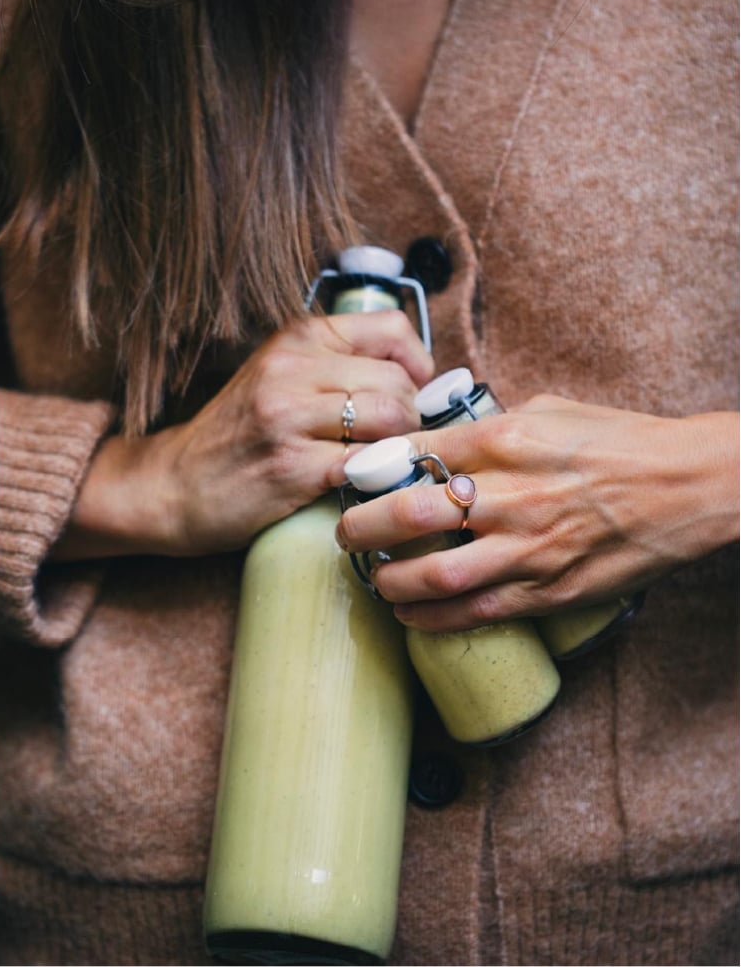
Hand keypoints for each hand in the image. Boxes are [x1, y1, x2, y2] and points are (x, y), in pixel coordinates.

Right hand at [51, 310, 433, 559]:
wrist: (174, 484)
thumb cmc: (239, 434)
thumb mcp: (280, 376)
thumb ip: (338, 367)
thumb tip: (418, 379)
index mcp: (297, 338)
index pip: (392, 330)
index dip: (418, 364)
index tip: (413, 393)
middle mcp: (292, 368)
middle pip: (397, 380)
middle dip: (412, 416)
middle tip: (398, 440)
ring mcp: (289, 416)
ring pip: (389, 417)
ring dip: (401, 446)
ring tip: (384, 462)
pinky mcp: (291, 466)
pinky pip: (366, 465)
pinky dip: (380, 478)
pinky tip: (368, 486)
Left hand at [335, 395, 738, 630]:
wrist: (684, 487)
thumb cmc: (618, 441)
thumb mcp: (548, 410)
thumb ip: (489, 426)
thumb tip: (442, 438)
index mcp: (503, 440)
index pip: (412, 453)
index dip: (368, 469)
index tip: (351, 480)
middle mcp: (507, 494)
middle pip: (406, 514)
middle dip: (360, 527)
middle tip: (345, 533)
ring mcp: (525, 548)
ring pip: (431, 573)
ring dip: (388, 581)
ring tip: (375, 578)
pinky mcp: (546, 592)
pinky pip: (473, 613)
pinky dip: (430, 619)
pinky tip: (409, 615)